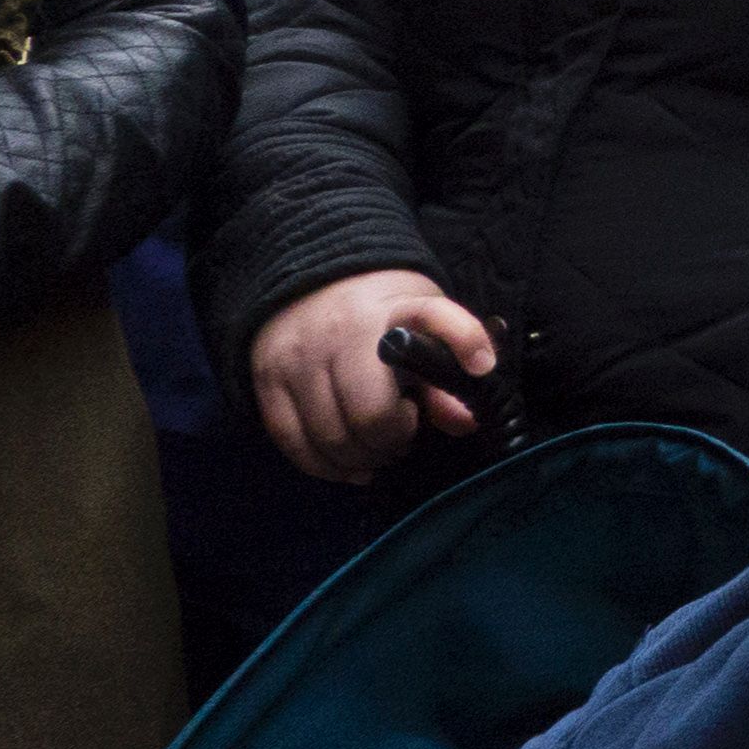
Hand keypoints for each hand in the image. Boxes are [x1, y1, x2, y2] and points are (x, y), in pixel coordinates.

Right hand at [250, 273, 492, 486]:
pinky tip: (349, 466)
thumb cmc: (384, 313)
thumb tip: (464, 422)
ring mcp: (299, 356)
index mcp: (397, 310)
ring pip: (330, 436)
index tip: (480, 365)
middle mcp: (344, 331)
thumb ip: (445, 374)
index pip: (436, 317)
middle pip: (370, 412)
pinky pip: (292, 441)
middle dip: (393, 439)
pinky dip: (324, 466)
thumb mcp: (425, 324)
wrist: (313, 282)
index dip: (464, 338)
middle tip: (403, 436)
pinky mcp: (267, 379)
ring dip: (360, 459)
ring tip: (376, 450)